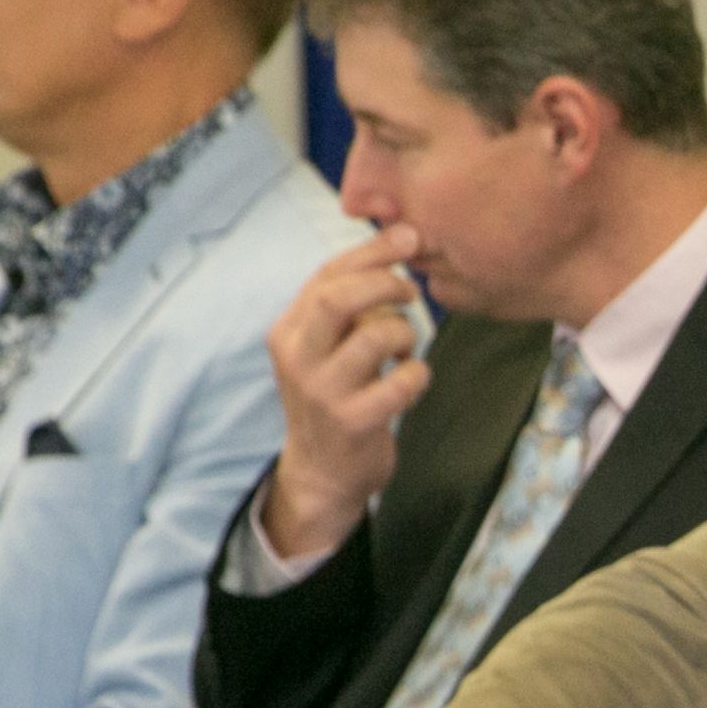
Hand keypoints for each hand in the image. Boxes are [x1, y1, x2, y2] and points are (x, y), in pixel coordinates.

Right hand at [263, 225, 429, 562]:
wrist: (325, 471)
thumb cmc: (338, 395)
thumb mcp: (327, 348)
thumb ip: (348, 305)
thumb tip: (399, 240)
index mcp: (288, 331)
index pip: (325, 276)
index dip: (370, 251)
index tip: (409, 236)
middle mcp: (297, 357)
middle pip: (336, 298)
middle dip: (384, 283)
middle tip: (411, 291)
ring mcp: (322, 391)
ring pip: (375, 335)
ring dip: (405, 333)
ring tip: (403, 348)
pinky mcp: (352, 421)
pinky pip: (402, 381)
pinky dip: (418, 374)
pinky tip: (409, 381)